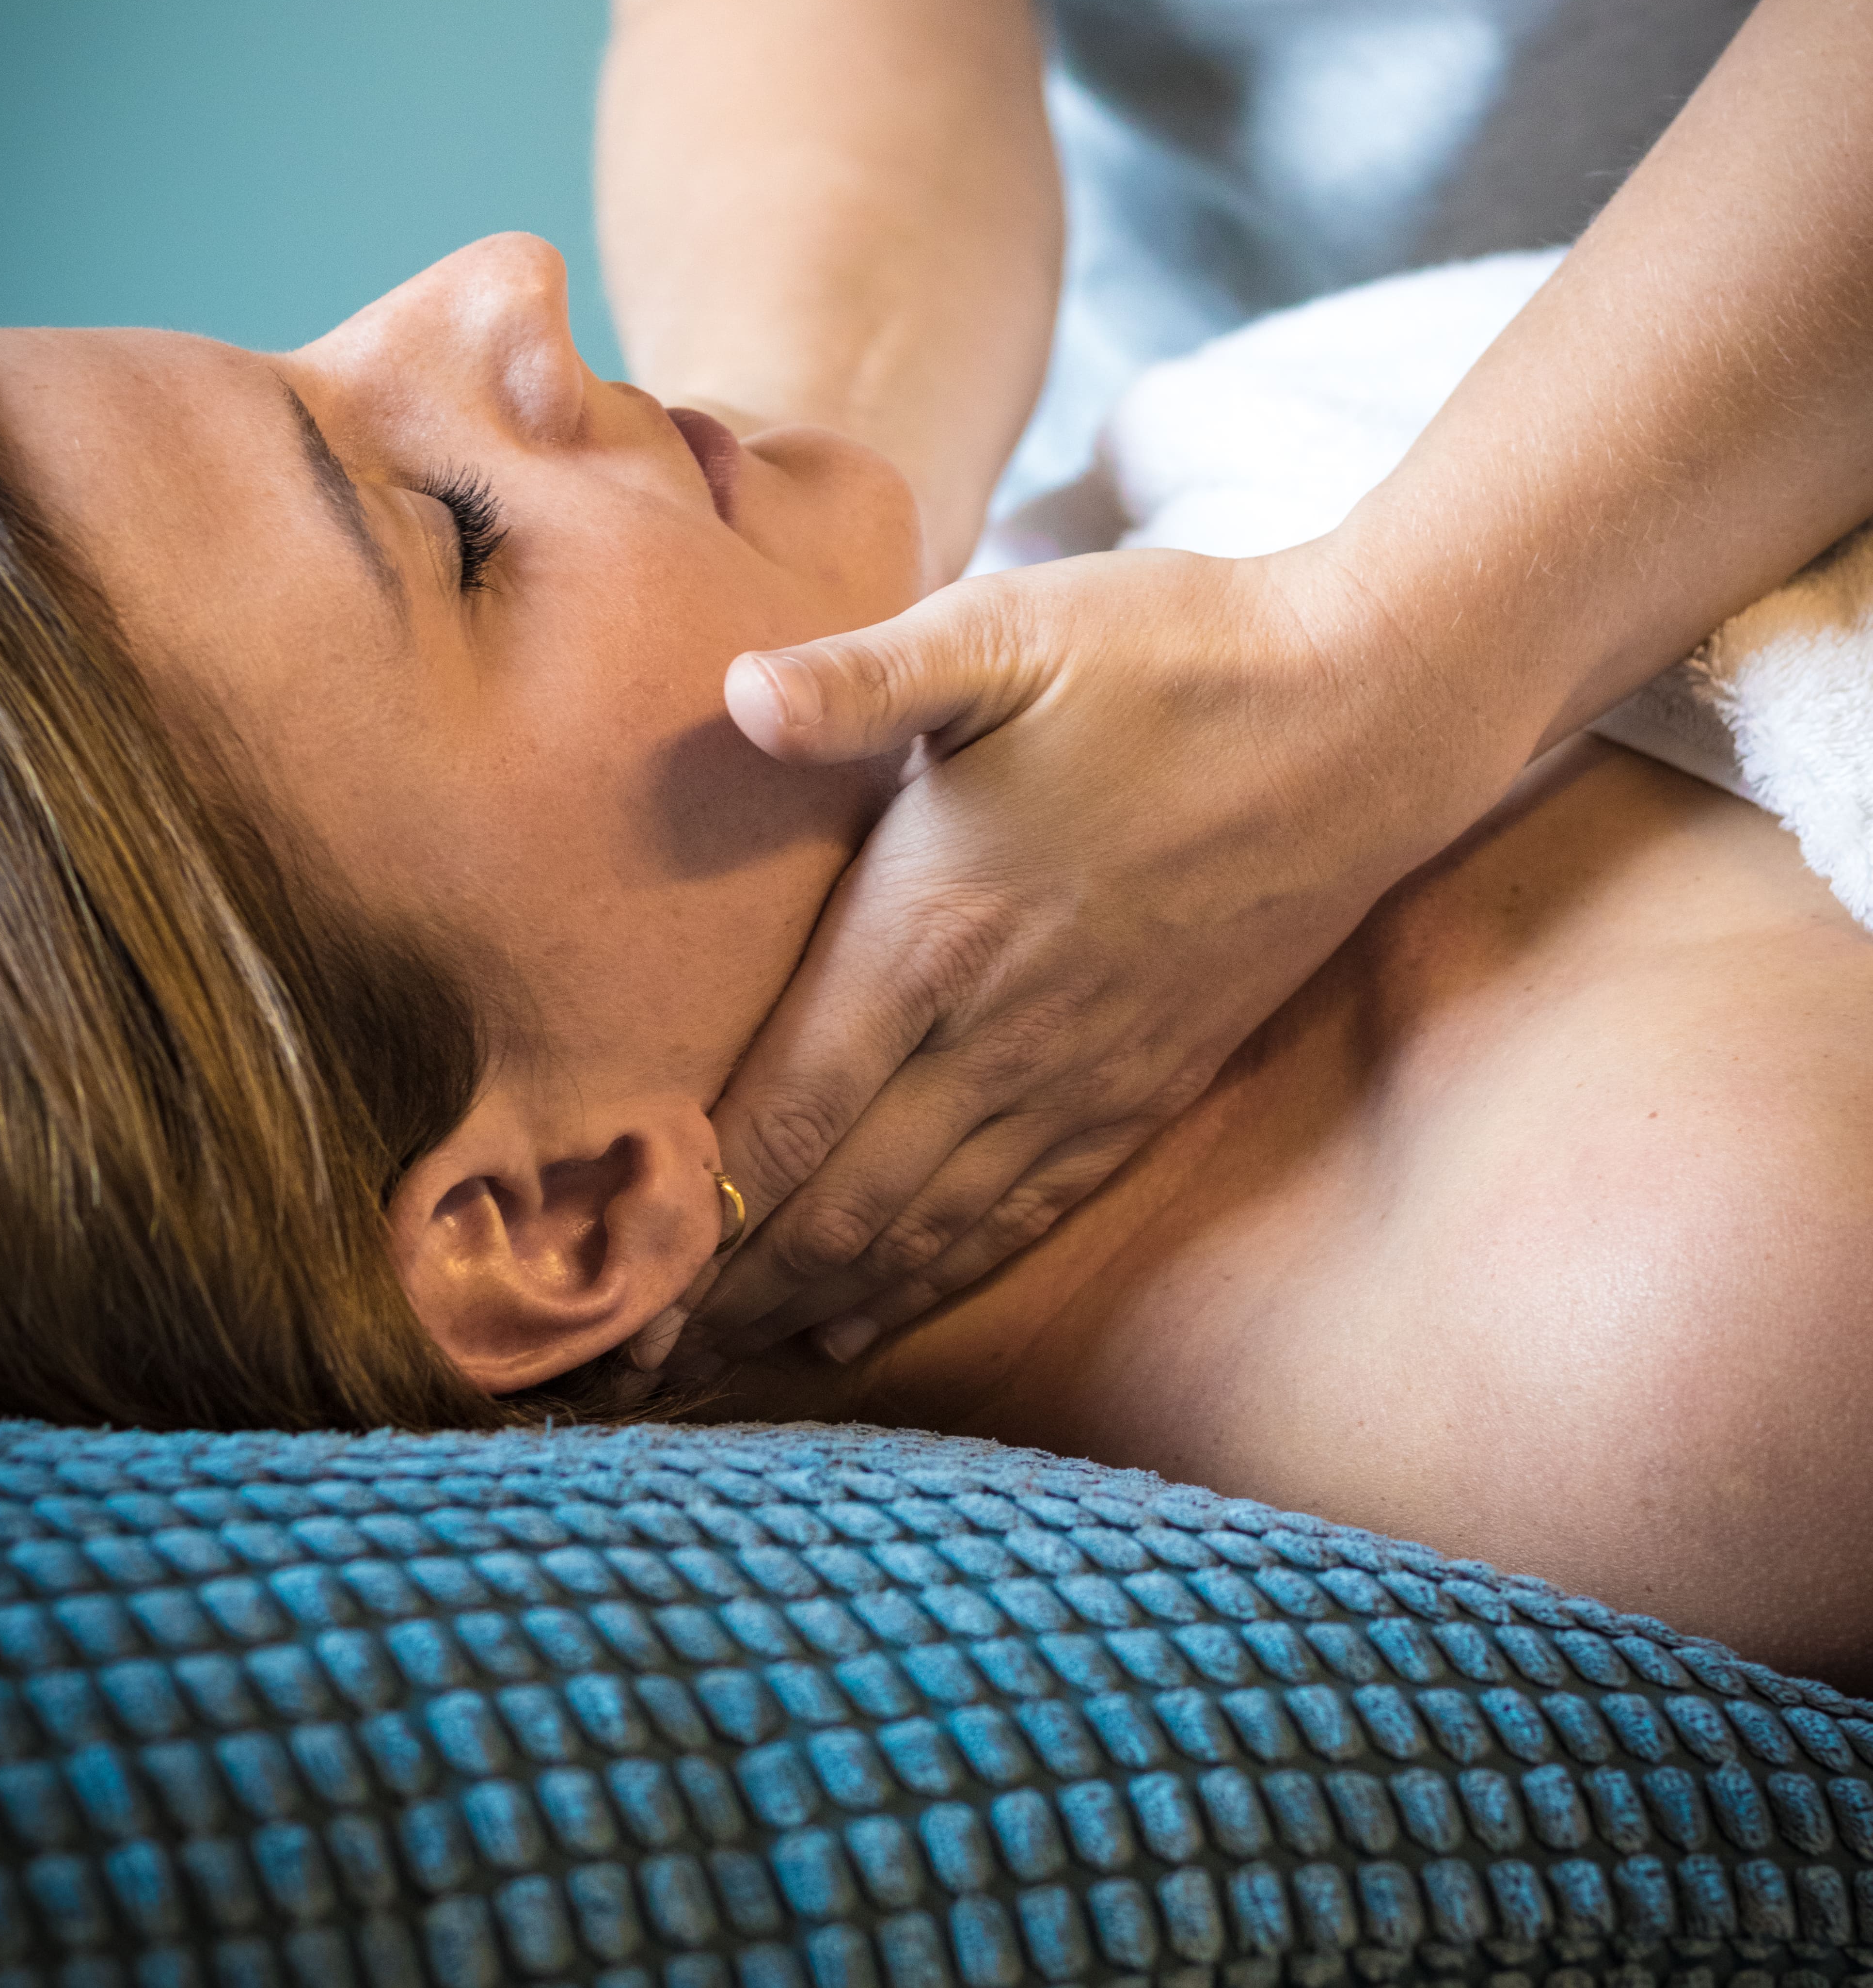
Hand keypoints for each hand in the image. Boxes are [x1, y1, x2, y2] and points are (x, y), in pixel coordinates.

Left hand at [673, 543, 1500, 1369]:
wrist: (1367, 711)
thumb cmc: (1172, 657)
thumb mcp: (1004, 631)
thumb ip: (862, 679)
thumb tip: (737, 690)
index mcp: (934, 931)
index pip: (788, 1112)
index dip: (698, 1211)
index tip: (620, 1285)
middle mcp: (1001, 1032)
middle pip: (842, 1202)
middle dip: (736, 1286)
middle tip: (644, 1356)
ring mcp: (1085, 1070)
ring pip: (929, 1227)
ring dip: (824, 1295)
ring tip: (735, 1354)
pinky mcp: (1152, 1080)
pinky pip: (1028, 1209)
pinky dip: (943, 1273)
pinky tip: (883, 1308)